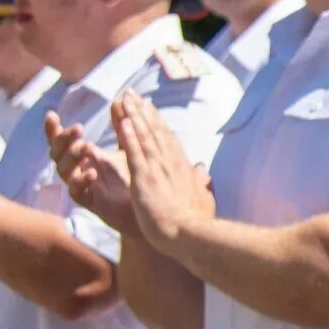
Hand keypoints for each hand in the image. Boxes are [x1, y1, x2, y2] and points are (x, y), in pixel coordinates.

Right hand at [46, 112, 137, 236]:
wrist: (148, 208)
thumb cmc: (136, 177)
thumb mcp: (130, 147)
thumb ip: (122, 126)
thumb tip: (119, 99)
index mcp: (86, 156)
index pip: (62, 141)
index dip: (53, 129)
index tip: (51, 114)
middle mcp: (79, 170)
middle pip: (57, 154)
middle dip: (63, 140)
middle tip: (78, 128)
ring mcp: (83, 187)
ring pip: (64, 172)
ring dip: (72, 157)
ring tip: (86, 146)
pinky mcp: (90, 203)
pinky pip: (78, 192)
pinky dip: (82, 181)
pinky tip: (92, 172)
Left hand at [113, 92, 212, 248]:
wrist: (191, 235)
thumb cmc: (198, 222)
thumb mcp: (204, 199)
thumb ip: (202, 182)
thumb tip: (204, 171)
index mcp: (183, 168)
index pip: (167, 139)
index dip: (157, 121)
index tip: (148, 107)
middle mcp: (171, 163)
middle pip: (155, 131)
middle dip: (143, 111)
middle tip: (132, 94)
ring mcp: (158, 169)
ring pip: (145, 136)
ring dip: (134, 116)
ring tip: (125, 99)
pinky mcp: (145, 178)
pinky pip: (135, 153)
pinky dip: (130, 136)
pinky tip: (124, 121)